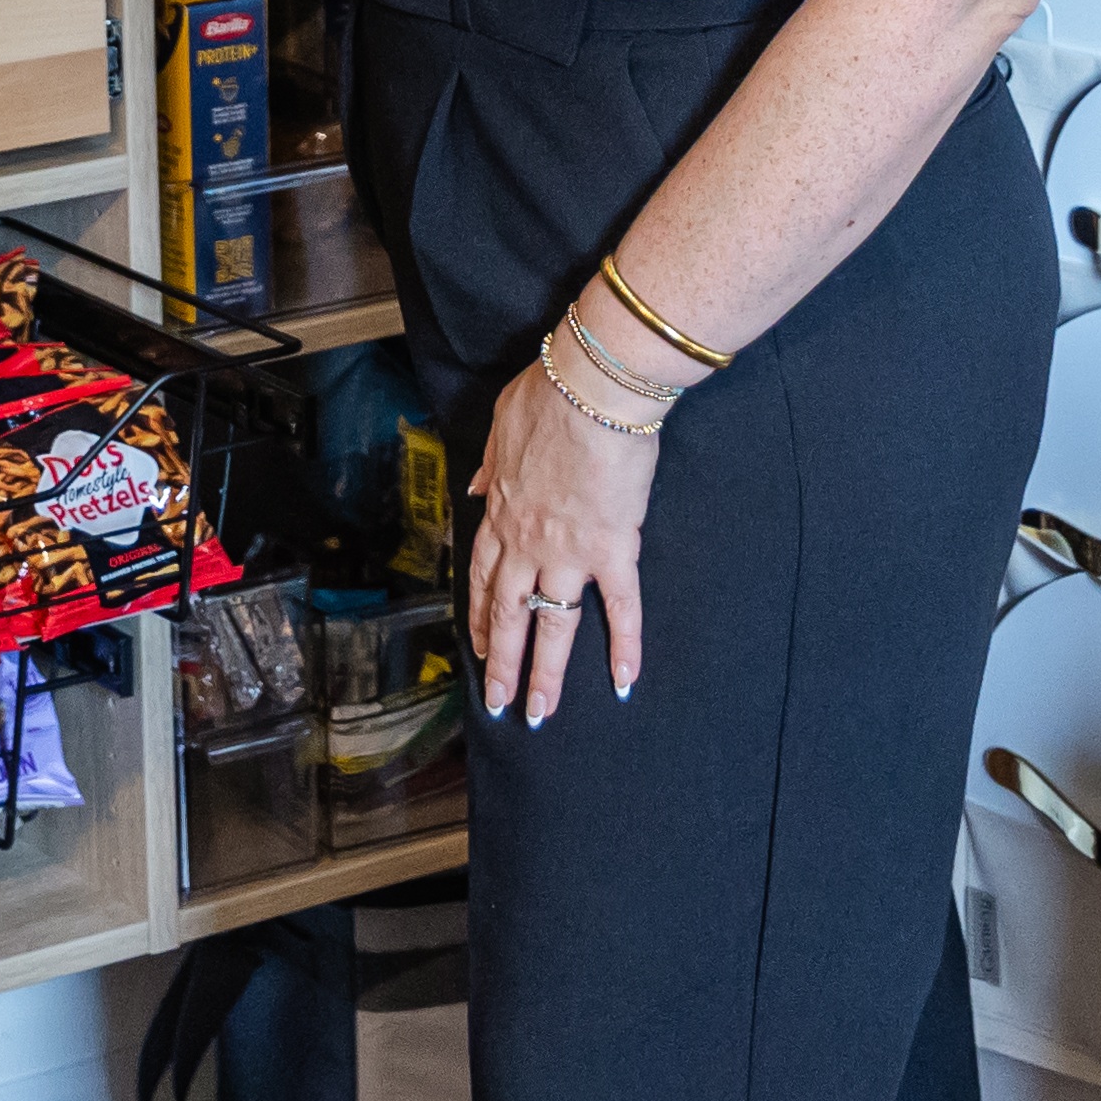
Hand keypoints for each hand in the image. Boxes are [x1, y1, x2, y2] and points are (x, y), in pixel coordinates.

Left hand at [466, 356, 655, 724]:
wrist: (592, 387)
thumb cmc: (549, 394)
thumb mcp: (500, 426)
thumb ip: (488, 465)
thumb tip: (474, 486)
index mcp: (501, 510)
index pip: (482, 574)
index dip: (478, 613)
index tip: (478, 643)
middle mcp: (527, 540)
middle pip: (509, 612)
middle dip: (502, 661)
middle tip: (498, 703)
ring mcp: (568, 550)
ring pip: (552, 624)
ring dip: (546, 673)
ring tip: (541, 712)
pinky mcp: (612, 549)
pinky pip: (619, 607)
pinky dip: (624, 645)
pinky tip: (626, 680)